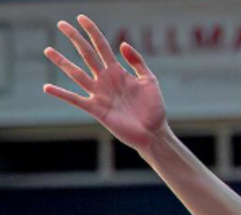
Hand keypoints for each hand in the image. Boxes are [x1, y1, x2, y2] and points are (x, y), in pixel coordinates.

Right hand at [43, 15, 166, 150]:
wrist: (153, 132)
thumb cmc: (154, 108)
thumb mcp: (149, 80)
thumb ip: (137, 62)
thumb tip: (122, 43)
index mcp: (118, 71)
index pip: (102, 47)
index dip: (92, 32)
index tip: (81, 18)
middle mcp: (105, 80)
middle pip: (86, 55)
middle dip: (75, 39)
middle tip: (61, 24)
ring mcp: (99, 94)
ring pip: (76, 74)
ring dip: (62, 62)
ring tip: (48, 50)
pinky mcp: (96, 109)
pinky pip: (75, 100)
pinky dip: (61, 94)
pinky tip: (47, 87)